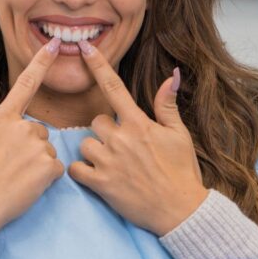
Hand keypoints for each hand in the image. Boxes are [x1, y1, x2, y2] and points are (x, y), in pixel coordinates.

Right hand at [0, 37, 65, 236]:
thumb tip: (7, 124)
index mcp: (2, 118)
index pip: (25, 84)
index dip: (41, 63)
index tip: (54, 45)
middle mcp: (21, 126)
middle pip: (39, 132)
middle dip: (30, 149)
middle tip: (10, 168)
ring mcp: (36, 145)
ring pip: (47, 152)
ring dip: (37, 165)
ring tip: (15, 179)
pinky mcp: (48, 166)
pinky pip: (55, 169)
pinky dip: (45, 180)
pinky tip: (26, 187)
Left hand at [67, 41, 206, 235]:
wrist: (180, 210)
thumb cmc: (182, 171)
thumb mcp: (179, 135)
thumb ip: (167, 105)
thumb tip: (171, 75)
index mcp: (139, 123)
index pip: (114, 87)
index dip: (98, 65)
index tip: (85, 48)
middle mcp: (121, 138)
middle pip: (95, 121)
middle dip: (105, 132)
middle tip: (122, 148)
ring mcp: (109, 161)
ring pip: (85, 144)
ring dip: (94, 152)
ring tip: (113, 165)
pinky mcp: (100, 183)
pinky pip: (76, 168)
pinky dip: (82, 171)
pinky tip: (97, 176)